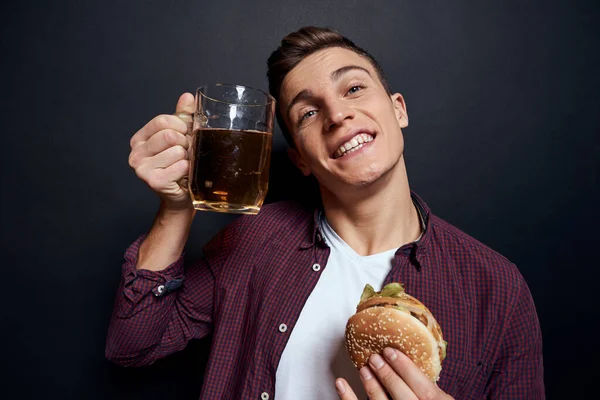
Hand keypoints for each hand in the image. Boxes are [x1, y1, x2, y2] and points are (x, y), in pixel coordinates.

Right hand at [128, 93, 194, 210]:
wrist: (181, 197)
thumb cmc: (180, 165)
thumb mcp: (181, 137)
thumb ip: (183, 117)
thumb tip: (188, 96)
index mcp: (140, 139)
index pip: (162, 121)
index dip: (180, 126)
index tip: (185, 135)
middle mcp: (136, 153)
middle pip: (169, 135)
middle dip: (185, 143)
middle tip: (185, 154)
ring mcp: (142, 168)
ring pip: (177, 151)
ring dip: (187, 158)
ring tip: (183, 165)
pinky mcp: (154, 181)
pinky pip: (181, 166)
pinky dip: (188, 170)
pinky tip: (183, 176)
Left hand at [335, 347, 453, 399]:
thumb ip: (427, 389)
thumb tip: (410, 362)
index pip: (424, 388)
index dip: (407, 368)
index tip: (391, 351)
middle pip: (402, 395)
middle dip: (387, 375)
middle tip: (374, 358)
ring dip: (371, 386)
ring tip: (363, 369)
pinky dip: (348, 397)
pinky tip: (340, 383)